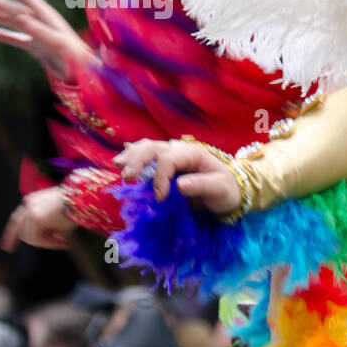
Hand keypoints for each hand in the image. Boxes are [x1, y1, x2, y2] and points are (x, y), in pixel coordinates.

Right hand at [0, 0, 95, 79]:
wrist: (86, 76)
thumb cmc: (76, 59)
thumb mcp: (57, 43)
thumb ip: (39, 31)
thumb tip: (20, 18)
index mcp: (48, 18)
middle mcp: (43, 24)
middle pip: (14, 9)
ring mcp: (39, 35)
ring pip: (13, 22)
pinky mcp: (38, 49)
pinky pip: (18, 40)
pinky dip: (5, 36)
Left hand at [1, 187, 75, 251]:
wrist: (84, 199)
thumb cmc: (77, 207)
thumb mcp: (59, 217)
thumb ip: (49, 226)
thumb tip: (51, 239)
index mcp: (32, 201)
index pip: (17, 220)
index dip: (12, 235)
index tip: (8, 248)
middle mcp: (28, 204)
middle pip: (21, 230)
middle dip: (28, 242)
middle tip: (35, 248)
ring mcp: (31, 210)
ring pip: (30, 237)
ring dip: (48, 243)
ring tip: (65, 242)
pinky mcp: (37, 218)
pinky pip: (38, 239)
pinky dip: (51, 243)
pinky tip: (65, 242)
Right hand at [115, 138, 240, 214]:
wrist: (229, 193)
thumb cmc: (227, 190)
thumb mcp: (221, 189)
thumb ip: (202, 185)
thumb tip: (180, 185)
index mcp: (192, 153)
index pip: (168, 159)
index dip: (160, 178)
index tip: (161, 198)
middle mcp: (179, 152)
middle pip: (153, 148)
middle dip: (137, 160)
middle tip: (127, 176)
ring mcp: (171, 158)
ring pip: (146, 149)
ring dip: (130, 156)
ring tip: (117, 165)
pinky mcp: (165, 168)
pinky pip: (147, 157)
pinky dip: (133, 157)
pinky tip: (121, 158)